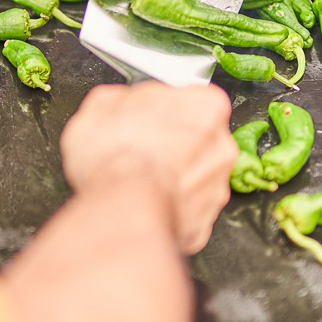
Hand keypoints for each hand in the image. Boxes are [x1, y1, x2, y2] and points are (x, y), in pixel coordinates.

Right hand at [60, 81, 235, 254]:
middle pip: (195, 138)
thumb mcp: (101, 104)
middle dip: (169, 143)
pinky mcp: (202, 223)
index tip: (142, 116)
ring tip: (133, 178)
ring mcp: (214, 187)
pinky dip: (164, 205)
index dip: (159, 109)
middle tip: (136, 147)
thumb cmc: (119, 158)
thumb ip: (122, 99)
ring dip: (168, 176)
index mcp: (205, 107)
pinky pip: (182, 208)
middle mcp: (220, 146)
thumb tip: (118, 104)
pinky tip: (139, 200)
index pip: (189, 99)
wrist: (122, 211)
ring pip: (190, 176)